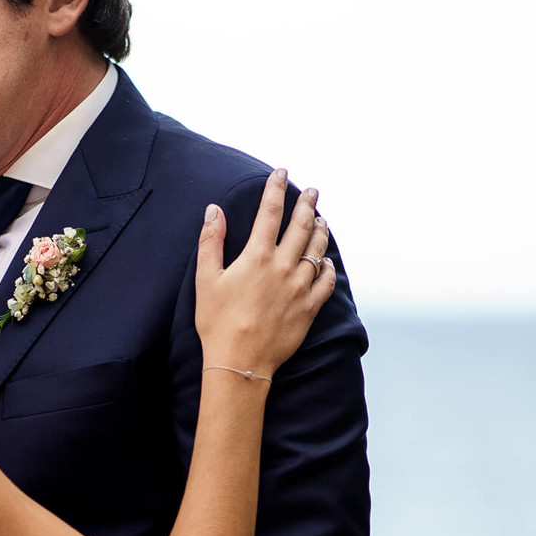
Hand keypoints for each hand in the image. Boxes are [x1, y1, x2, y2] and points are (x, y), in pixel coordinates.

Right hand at [194, 169, 334, 377]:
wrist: (239, 362)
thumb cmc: (217, 322)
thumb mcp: (205, 280)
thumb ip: (211, 242)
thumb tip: (213, 210)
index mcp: (256, 257)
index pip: (270, 212)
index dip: (276, 188)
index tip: (281, 173)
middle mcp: (283, 267)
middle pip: (301, 226)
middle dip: (307, 205)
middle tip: (312, 192)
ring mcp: (299, 288)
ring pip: (317, 251)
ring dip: (320, 232)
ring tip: (321, 220)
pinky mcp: (308, 309)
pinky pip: (326, 283)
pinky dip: (329, 269)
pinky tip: (328, 262)